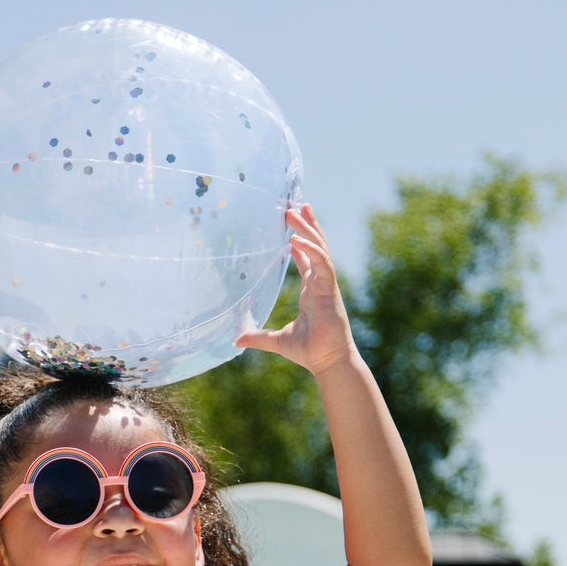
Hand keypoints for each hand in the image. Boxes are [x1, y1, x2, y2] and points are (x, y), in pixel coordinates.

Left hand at [234, 203, 356, 375]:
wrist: (328, 361)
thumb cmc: (309, 351)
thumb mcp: (277, 340)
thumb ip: (258, 337)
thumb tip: (236, 340)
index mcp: (311, 291)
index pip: (307, 258)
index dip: (301, 240)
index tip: (291, 225)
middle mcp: (320, 283)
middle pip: (315, 245)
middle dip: (307, 224)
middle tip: (295, 204)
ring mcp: (327, 284)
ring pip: (320, 247)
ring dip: (309, 227)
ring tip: (297, 208)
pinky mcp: (330, 289)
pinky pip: (323, 262)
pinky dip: (311, 249)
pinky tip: (298, 238)